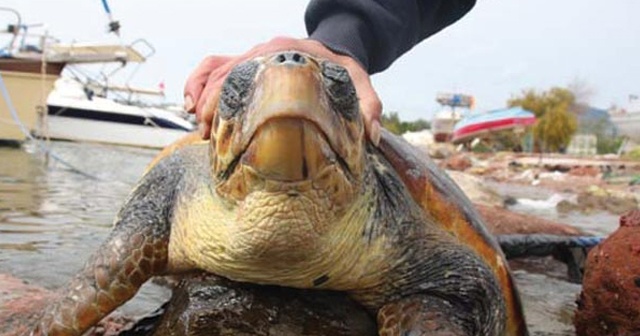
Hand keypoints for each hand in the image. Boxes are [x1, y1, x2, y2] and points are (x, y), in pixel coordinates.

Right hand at [183, 37, 381, 144]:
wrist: (333, 49)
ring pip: (214, 70)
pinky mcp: (245, 63)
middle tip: (208, 136)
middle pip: (226, 73)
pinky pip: (212, 66)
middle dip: (211, 104)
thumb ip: (369, 106)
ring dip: (201, 97)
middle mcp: (264, 52)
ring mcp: (251, 56)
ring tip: (200, 129)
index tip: (224, 127)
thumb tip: (370, 135)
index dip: (234, 98)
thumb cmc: (342, 70)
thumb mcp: (359, 84)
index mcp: (288, 54)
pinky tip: (192, 107)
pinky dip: (197, 82)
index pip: (252, 73)